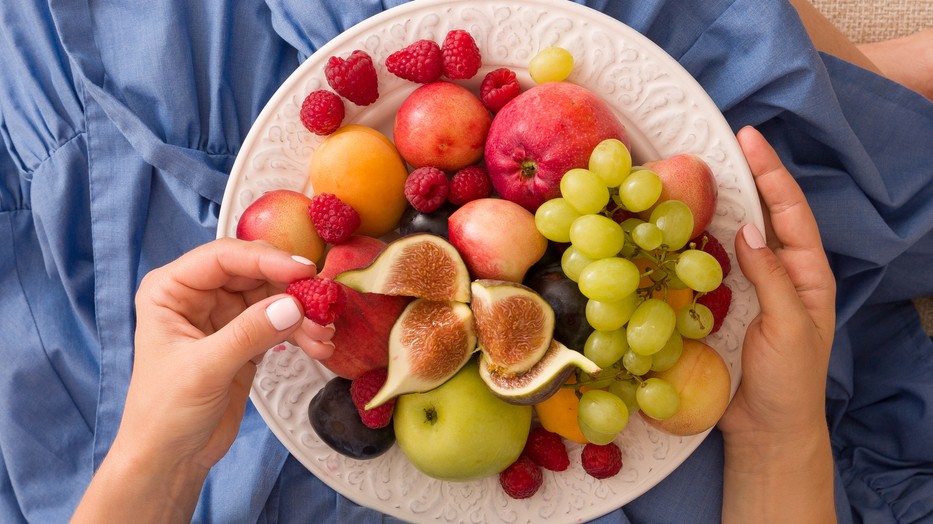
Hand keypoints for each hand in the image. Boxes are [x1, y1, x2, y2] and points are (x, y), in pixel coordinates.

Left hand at [74, 238, 318, 522]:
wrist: (170, 458)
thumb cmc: (164, 413)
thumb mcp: (205, 369)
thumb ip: (248, 334)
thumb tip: (292, 306)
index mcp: (172, 289)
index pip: (224, 257)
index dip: (265, 259)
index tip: (303, 270)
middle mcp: (198, 295)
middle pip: (254, 272)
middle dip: (291, 287)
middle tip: (324, 302)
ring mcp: (224, 315)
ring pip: (273, 296)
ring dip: (303, 312)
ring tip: (324, 333)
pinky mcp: (245, 337)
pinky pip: (280, 321)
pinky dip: (301, 331)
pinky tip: (319, 345)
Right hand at [719, 127, 836, 522]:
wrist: (765, 428)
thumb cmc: (789, 381)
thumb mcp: (789, 328)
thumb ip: (773, 278)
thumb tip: (750, 229)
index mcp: (807, 274)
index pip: (790, 212)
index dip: (771, 173)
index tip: (748, 139)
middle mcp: (778, 272)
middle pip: (762, 213)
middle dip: (744, 176)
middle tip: (717, 143)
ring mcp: (748, 287)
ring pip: (731, 236)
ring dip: (715, 205)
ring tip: (692, 175)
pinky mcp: (721, 304)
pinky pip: (707, 265)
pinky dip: (693, 242)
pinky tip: (673, 229)